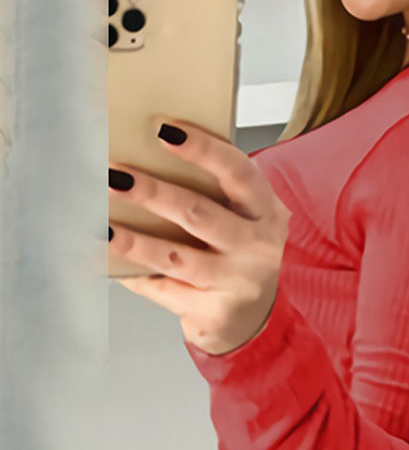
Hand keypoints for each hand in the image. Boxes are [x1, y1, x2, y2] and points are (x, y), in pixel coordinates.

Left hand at [109, 117, 290, 354]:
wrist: (254, 318)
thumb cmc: (238, 256)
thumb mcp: (241, 220)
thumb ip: (212, 192)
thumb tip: (143, 157)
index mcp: (265, 212)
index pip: (239, 173)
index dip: (204, 149)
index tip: (163, 130)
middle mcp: (256, 247)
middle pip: (199, 214)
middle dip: (152, 193)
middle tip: (114, 176)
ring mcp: (236, 283)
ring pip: (177, 257)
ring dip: (134, 241)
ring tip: (103, 226)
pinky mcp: (214, 313)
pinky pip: (164, 290)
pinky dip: (132, 274)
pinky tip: (106, 260)